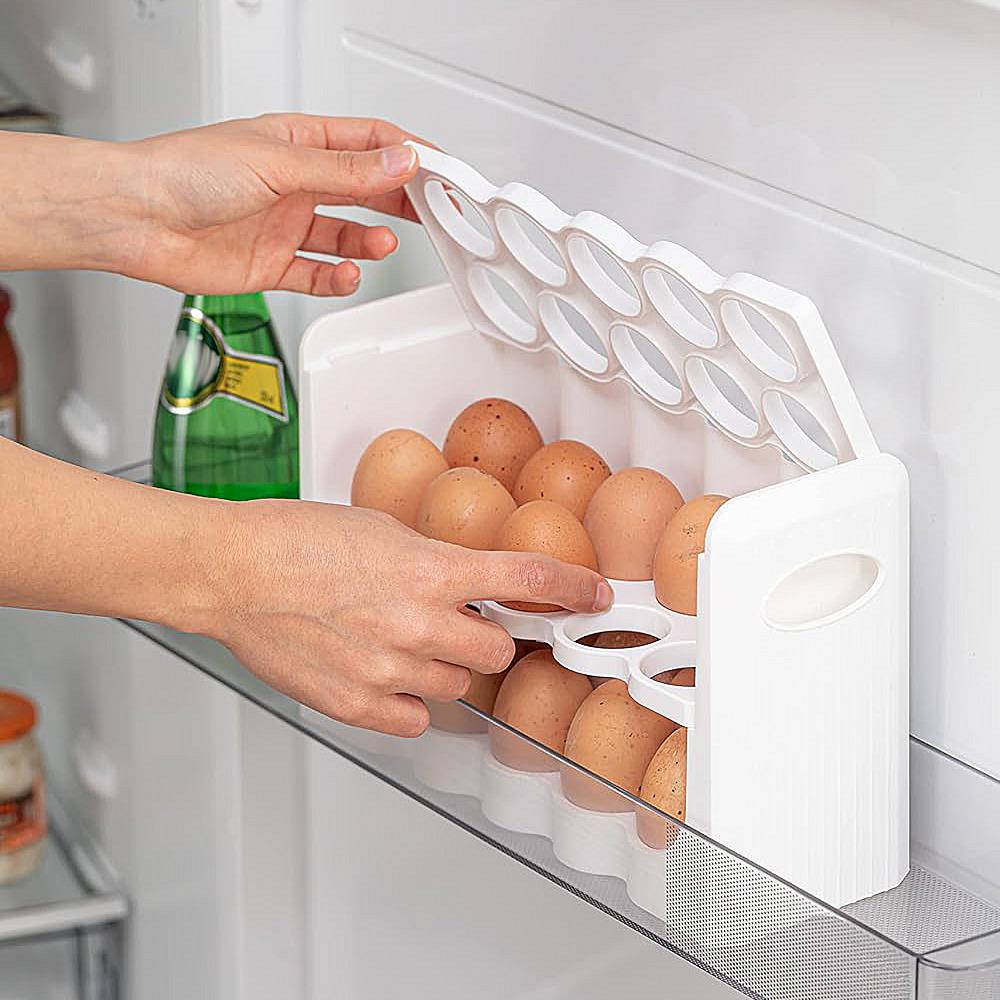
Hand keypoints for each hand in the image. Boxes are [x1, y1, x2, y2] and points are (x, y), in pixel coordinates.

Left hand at [124, 114, 422, 295]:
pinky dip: (337, 278)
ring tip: (384, 242)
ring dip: (369, 241)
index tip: (439, 170)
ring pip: (346, 234)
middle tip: (433, 212)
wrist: (138, 219)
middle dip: (400, 200)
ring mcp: (285, 225)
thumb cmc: (186, 172)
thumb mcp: (279, 162)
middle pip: (365, 189)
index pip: (369, 143)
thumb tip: (398, 162)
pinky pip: (318, 274)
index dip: (407, 155)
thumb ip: (344, 170)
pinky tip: (346, 273)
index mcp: (298, 142)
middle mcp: (295, 183)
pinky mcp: (272, 264)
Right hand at [212, 501, 613, 736]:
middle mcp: (418, 624)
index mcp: (429, 571)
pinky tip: (380, 672)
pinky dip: (408, 699)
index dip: (572, 589)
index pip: (528, 581)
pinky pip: (414, 718)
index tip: (591, 596)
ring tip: (397, 640)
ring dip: (443, 665)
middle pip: (499, 648)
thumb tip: (462, 580)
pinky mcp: (357, 704)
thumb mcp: (380, 528)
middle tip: (455, 621)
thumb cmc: (293, 539)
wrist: (232, 571)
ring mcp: (389, 670)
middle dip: (487, 634)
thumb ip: (431, 560)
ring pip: (458, 685)